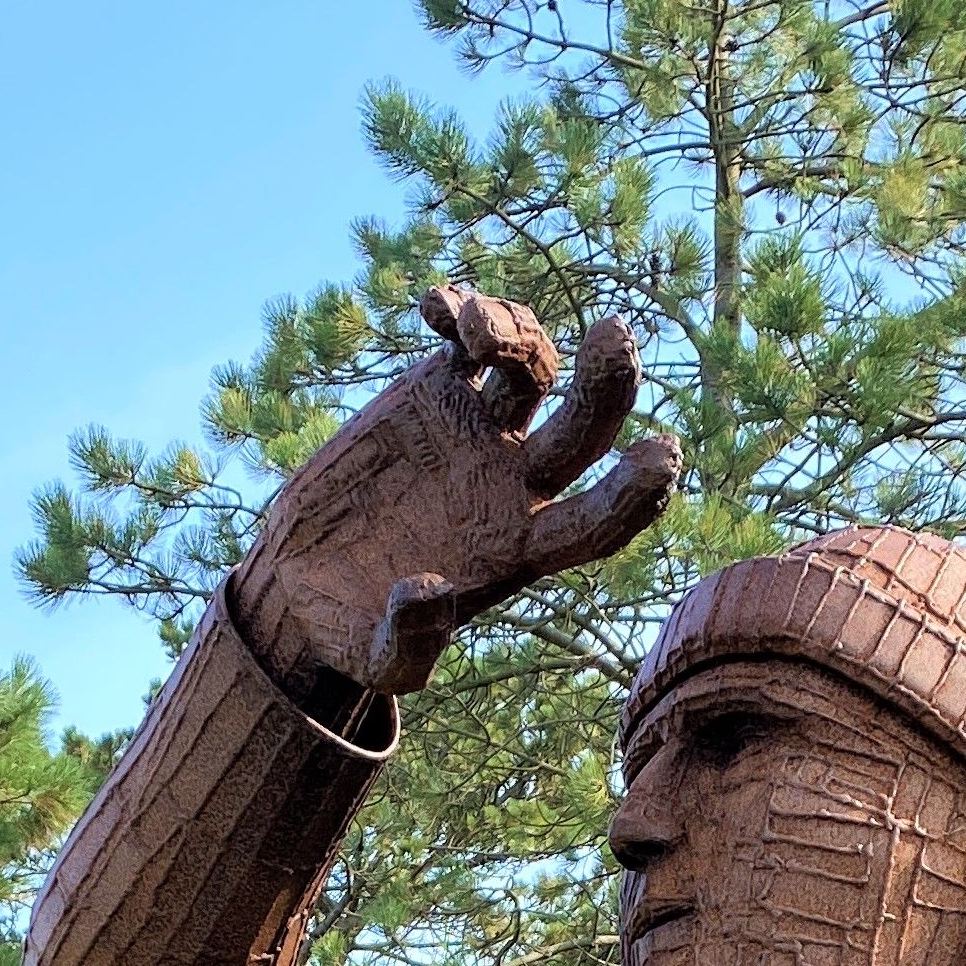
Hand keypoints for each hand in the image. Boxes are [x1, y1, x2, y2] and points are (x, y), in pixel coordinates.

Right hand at [231, 286, 679, 702]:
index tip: (663, 454)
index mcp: (521, 547)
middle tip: (616, 336)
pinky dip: (459, 311)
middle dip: (609, 382)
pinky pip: (465, 339)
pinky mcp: (433, 392)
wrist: (302, 577)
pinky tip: (433, 305)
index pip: (598, 521)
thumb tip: (429, 595)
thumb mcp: (377, 659)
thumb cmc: (351, 629)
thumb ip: (408, 641)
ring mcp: (479, 430)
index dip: (635, 493)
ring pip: (533, 367)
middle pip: (587, 427)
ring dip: (519, 334)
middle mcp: (516, 481)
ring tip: (472, 331)